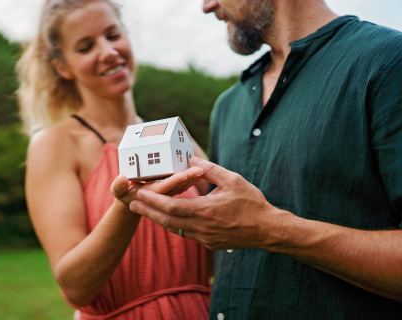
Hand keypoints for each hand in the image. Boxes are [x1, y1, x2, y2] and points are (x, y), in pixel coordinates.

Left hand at [129, 156, 283, 249]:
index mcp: (205, 210)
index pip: (170, 206)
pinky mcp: (209, 243)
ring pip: (175, 228)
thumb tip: (190, 157)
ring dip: (158, 219)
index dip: (152, 201)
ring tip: (145, 210)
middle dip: (148, 212)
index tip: (138, 193)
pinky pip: (186, 233)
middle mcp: (201, 226)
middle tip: (132, 204)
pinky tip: (168, 217)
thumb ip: (209, 169)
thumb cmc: (252, 203)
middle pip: (166, 220)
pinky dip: (173, 224)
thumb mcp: (232, 180)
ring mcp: (205, 238)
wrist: (268, 230)